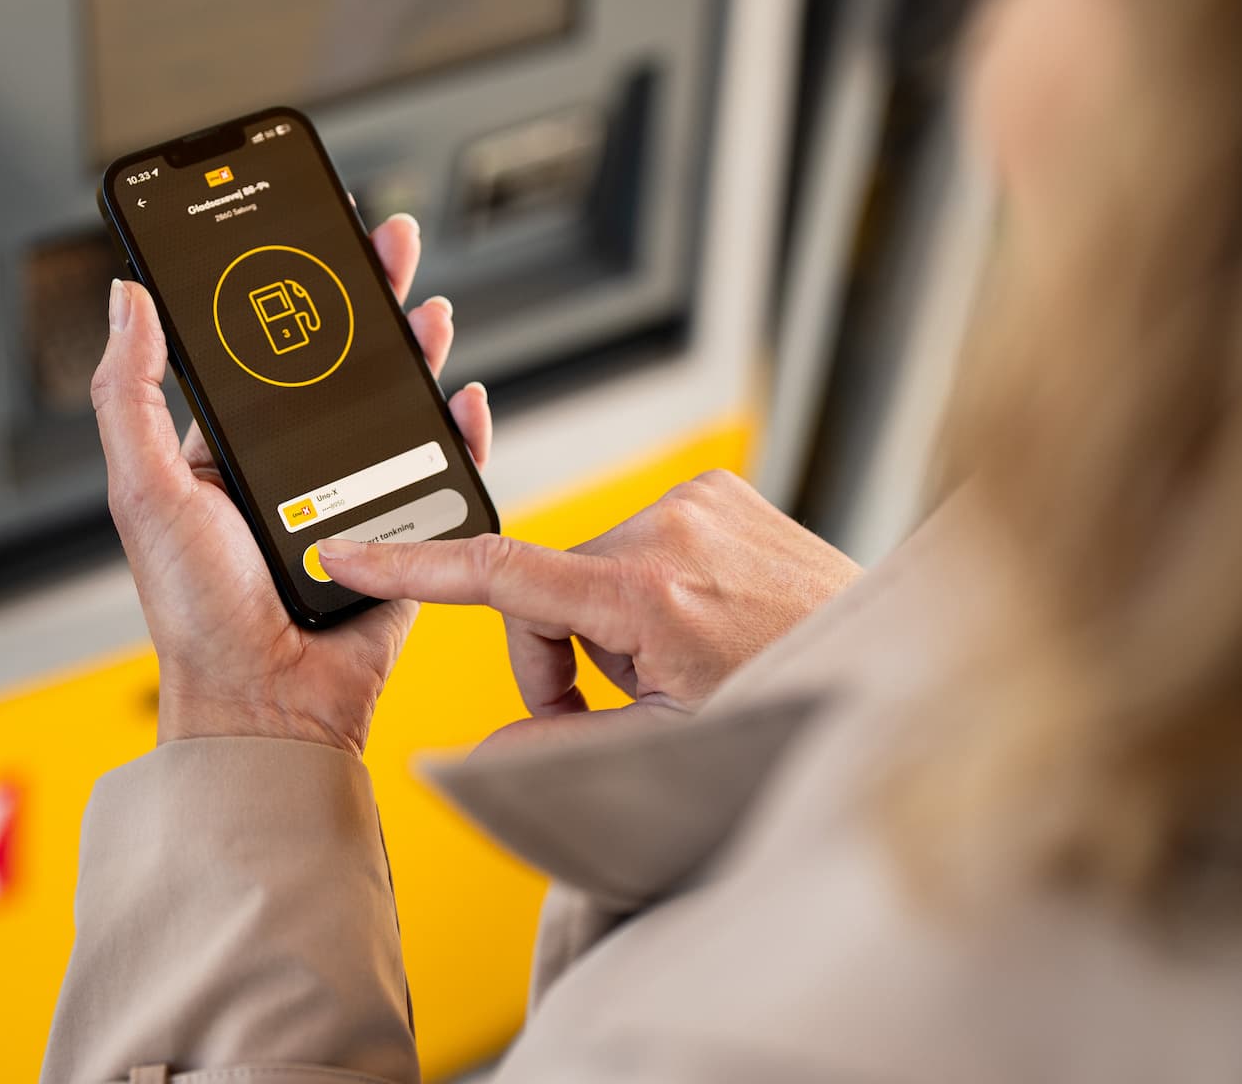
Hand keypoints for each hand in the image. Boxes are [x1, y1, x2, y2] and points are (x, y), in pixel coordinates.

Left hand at [91, 214, 492, 755]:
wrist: (267, 702)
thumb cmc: (195, 613)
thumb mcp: (144, 490)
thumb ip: (131, 394)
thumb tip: (127, 297)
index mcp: (227, 450)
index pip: (262, 348)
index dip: (286, 287)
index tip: (302, 230)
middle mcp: (293, 467)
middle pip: (339, 362)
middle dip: (367, 294)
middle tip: (385, 238)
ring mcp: (353, 498)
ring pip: (395, 404)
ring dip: (414, 347)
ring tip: (425, 300)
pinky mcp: (403, 534)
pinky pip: (441, 471)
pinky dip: (459, 430)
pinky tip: (461, 393)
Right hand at [316, 469, 860, 747]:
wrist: (894, 676)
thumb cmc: (788, 713)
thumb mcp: (662, 751)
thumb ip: (556, 748)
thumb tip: (488, 751)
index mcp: (649, 593)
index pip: (499, 572)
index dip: (411, 568)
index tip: (347, 550)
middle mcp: (671, 527)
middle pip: (545, 589)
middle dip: (560, 655)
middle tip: (612, 706)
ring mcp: (699, 499)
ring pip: (589, 567)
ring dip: (606, 623)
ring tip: (674, 669)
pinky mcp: (718, 489)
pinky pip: (637, 541)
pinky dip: (644, 589)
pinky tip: (696, 626)